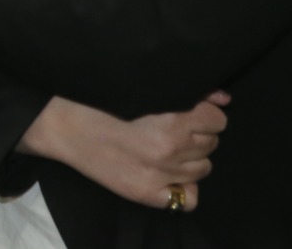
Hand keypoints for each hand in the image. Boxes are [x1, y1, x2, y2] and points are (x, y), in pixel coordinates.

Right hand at [19, 92, 228, 209]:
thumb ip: (185, 97)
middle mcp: (169, 153)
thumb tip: (222, 97)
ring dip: (191, 158)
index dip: (206, 113)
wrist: (68, 131)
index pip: (215, 119)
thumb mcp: (143, 94)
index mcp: (169, 123)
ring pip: (203, 168)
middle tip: (174, 129)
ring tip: (169, 149)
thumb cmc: (101, 104)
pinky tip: (170, 175)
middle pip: (210, 143)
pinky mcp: (148, 196)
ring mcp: (160, 178)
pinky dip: (185, 187)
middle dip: (198, 134)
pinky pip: (188, 198)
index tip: (195, 111)